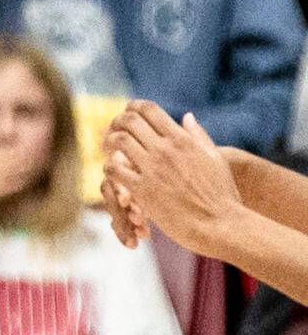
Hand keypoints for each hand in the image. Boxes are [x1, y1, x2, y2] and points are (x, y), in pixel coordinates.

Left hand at [104, 101, 240, 254]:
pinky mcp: (144, 190)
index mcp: (183, 140)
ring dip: (110, 143)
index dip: (133, 107)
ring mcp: (154, 169)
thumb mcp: (216, 160)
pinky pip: (115, 170)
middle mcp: (166, 150)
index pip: (149, 109)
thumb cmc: (223, 196)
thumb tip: (187, 116)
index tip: (128, 114)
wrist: (224, 227)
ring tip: (109, 150)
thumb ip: (199, 136)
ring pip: (118, 141)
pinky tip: (115, 173)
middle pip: (129, 120)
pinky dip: (110, 168)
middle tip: (113, 131)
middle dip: (117, 122)